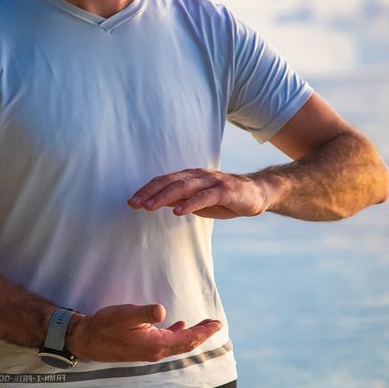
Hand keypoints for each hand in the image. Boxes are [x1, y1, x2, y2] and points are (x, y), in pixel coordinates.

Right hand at [66, 303, 221, 362]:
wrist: (87, 340)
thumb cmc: (105, 326)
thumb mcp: (125, 314)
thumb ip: (144, 313)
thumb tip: (162, 310)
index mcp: (156, 344)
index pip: (187, 339)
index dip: (203, 331)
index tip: (217, 324)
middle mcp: (156, 351)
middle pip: (186, 344)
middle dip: (201, 334)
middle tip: (214, 324)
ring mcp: (149, 352)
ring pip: (177, 344)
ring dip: (191, 335)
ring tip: (201, 326)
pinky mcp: (142, 349)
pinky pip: (167, 343)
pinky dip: (177, 335)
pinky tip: (177, 327)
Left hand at [127, 167, 270, 218]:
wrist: (257, 194)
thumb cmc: (223, 198)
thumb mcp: (196, 201)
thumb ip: (178, 200)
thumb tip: (154, 203)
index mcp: (190, 177)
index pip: (164, 181)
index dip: (147, 190)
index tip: (131, 201)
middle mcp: (198, 176)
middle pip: (169, 182)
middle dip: (150, 192)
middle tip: (134, 203)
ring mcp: (212, 182)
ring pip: (184, 187)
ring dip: (164, 196)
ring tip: (149, 207)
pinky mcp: (225, 191)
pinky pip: (205, 196)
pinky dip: (190, 203)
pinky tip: (178, 211)